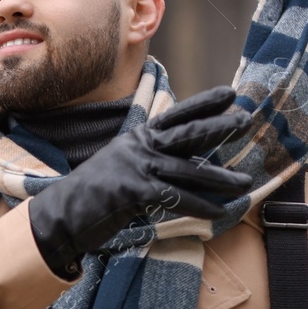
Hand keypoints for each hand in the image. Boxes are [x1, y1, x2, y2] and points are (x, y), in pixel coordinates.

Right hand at [26, 86, 252, 277]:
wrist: (61, 214)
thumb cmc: (95, 195)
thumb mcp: (123, 166)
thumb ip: (151, 159)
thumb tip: (185, 161)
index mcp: (138, 137)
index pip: (177, 115)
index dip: (204, 104)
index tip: (230, 94)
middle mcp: (139, 146)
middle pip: (187, 133)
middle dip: (219, 127)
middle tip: (246, 120)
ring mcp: (136, 167)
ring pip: (188, 170)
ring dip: (219, 178)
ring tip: (244, 183)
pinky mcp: (134, 191)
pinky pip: (176, 198)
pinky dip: (200, 207)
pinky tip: (218, 213)